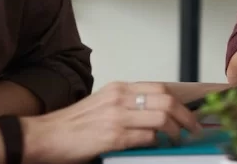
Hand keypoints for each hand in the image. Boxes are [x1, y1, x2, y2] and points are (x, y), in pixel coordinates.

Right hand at [21, 82, 200, 163]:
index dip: (180, 102)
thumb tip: (154, 115)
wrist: (43, 137)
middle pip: (167, 101)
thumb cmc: (71, 125)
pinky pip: (146, 137)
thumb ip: (127, 105)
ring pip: (161, 118)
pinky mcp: (113, 136)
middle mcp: (120, 98)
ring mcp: (117, 117)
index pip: (160, 89)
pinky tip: (156, 147)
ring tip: (177, 140)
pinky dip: (156, 143)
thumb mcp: (102, 104)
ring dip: (175, 131)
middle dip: (186, 117)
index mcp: (119, 88)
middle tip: (193, 129)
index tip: (189, 113)